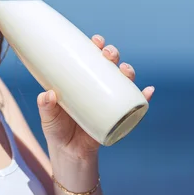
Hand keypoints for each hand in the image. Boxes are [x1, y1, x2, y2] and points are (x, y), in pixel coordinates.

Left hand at [37, 34, 154, 160]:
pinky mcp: (118, 117)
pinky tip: (148, 91)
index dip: (96, 46)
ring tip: (125, 71)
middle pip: (110, 65)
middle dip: (112, 55)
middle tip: (107, 54)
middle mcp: (98, 87)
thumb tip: (49, 94)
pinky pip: (135, 106)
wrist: (69, 153)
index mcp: (82, 80)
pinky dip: (144, 98)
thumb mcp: (48, 116)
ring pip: (124, 81)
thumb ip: (45, 106)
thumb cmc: (57, 129)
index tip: (96, 41)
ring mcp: (110, 101)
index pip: (92, 57)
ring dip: (128, 72)